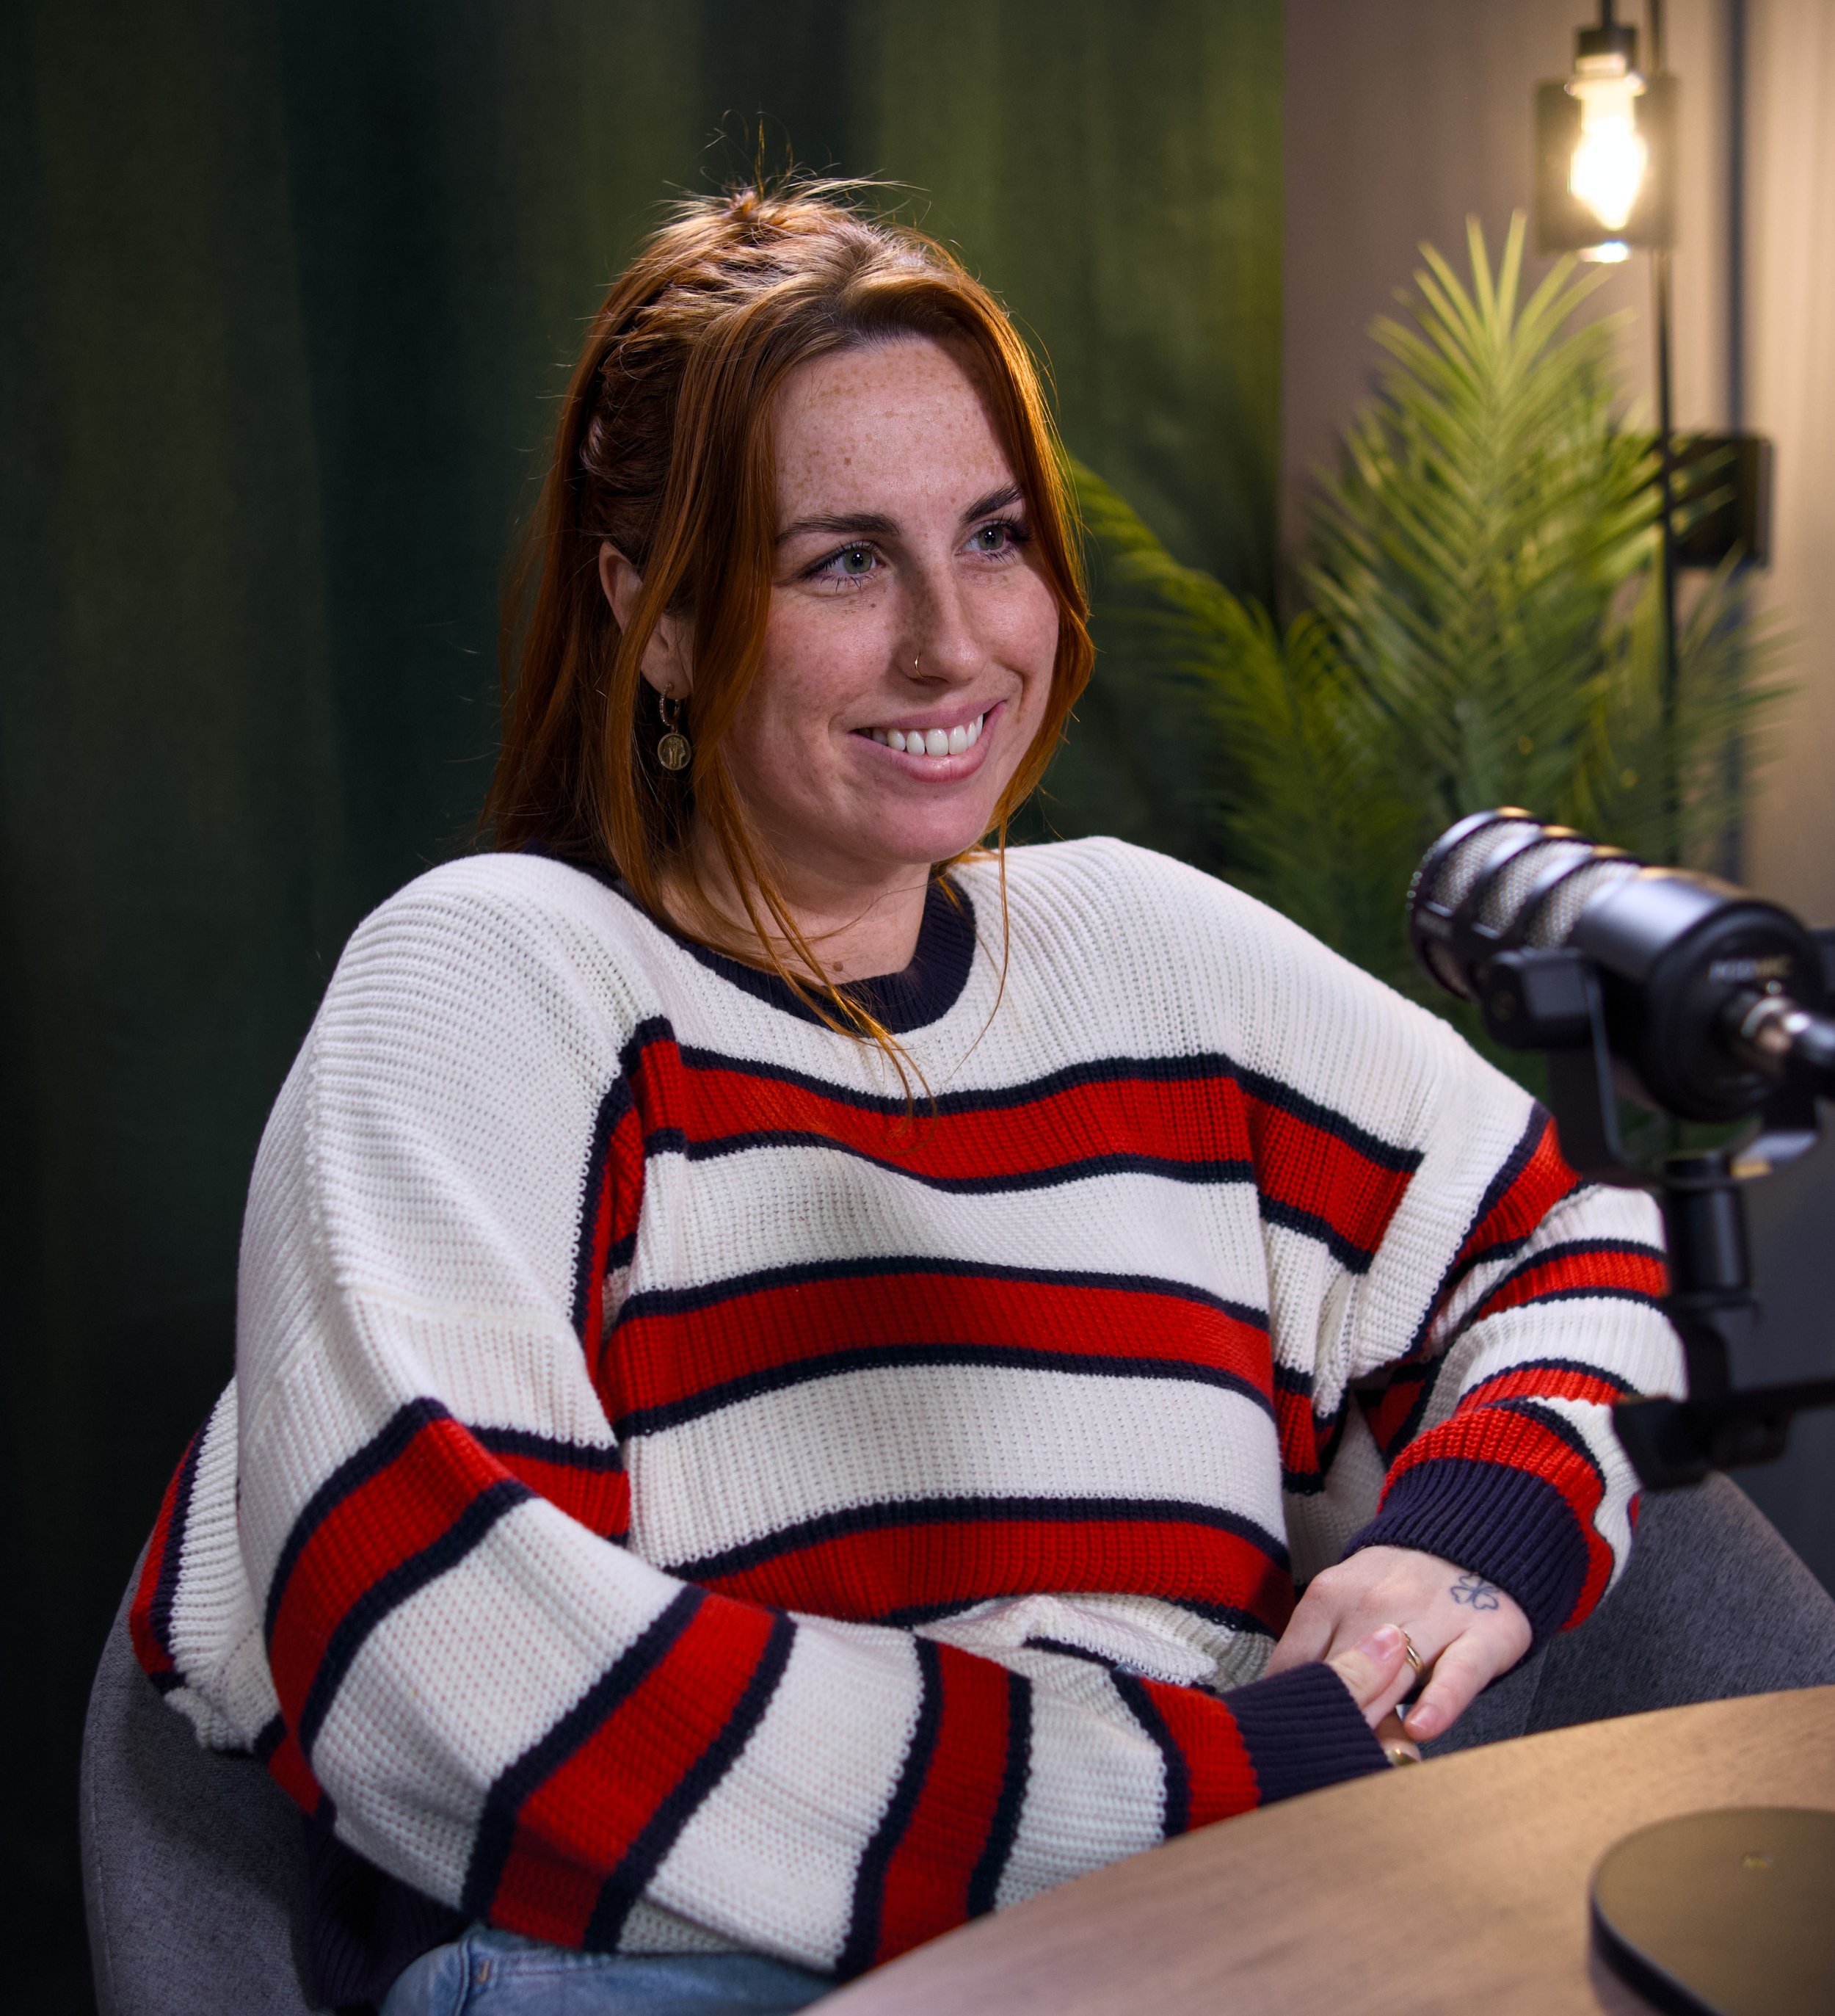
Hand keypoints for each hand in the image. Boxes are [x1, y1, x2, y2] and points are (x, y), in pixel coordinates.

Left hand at [1269, 1546, 1531, 1744]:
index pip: (1297, 1660)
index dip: (1289, 1705)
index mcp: (1332, 1594)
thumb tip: (1291, 1717)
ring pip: (1392, 1675)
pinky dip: (1439, 1701)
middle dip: (1329, 1717)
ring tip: (1360, 1756)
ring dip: (1373, 1717)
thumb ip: (1323, 1658)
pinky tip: (1420, 1727)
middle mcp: (1377, 1602)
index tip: (1282, 1738)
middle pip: (1342, 1672)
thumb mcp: (1348, 1608)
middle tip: (1315, 1760)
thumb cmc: (1396, 1593)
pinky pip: (1458, 1672)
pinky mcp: (1485, 1633)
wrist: (1468, 1546)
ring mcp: (1433, 1616)